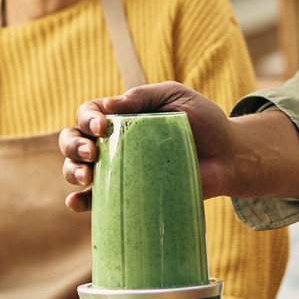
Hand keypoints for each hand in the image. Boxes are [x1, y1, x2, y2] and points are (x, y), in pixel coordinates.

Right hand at [60, 81, 238, 211]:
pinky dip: (80, 202)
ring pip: (75, 169)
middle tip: (91, 153)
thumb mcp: (175, 96)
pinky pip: (96, 201)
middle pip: (73, 140)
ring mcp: (117, 170)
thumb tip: (111, 104)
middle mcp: (112, 142)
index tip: (102, 126)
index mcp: (120, 116)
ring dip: (72, 171)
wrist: (227, 157)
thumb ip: (145, 95)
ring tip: (86, 175)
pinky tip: (76, 202)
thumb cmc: (203, 122)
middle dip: (73, 146)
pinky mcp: (127, 195)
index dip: (87, 118)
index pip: (89, 113)